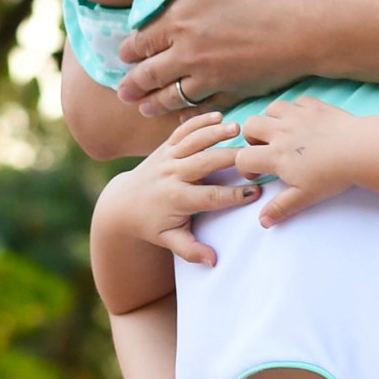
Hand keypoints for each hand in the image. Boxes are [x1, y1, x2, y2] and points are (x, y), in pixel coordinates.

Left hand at [110, 112, 259, 264]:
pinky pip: (182, 131)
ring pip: (194, 141)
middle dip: (231, 158)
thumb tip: (213, 261)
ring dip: (215, 133)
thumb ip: (190, 250)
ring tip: (239, 128)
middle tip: (256, 154)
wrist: (122, 204)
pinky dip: (198, 122)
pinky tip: (218, 117)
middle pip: (206, 163)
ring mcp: (168, 158)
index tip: (256, 193)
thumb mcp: (168, 240)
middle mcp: (172, 175)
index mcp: (176, 198)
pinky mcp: (165, 147)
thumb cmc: (150, 225)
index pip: (210, 197)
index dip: (234, 195)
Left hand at [116, 0, 327, 115]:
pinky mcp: (235, 92)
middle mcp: (187, 52)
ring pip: (172, 96)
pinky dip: (190, 115)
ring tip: (145, 109)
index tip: (125, 55)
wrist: (312, 22)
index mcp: (178, 18)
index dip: (129, 50)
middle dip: (133, 84)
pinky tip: (185, 116)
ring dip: (154, 104)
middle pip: (149, 74)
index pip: (141, 40)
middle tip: (123, 92)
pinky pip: (204, 108)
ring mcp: (210, 76)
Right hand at [233, 95, 358, 225]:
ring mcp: (297, 115)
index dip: (245, 167)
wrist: (359, 150)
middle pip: (250, 125)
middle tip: (267, 149)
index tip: (258, 174)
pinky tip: (305, 121)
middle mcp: (281, 132)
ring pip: (271, 109)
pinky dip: (295, 109)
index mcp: (275, 155)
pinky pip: (296, 101)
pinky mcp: (314, 106)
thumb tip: (263, 222)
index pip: (243, 157)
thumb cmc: (332, 175)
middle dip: (252, 138)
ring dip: (271, 119)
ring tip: (284, 133)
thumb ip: (281, 208)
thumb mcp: (305, 196)